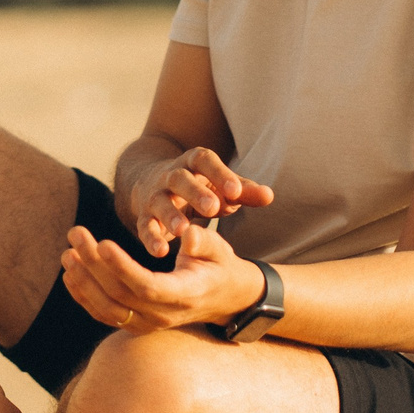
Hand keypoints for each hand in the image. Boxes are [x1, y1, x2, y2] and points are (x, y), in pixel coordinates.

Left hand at [62, 220, 265, 335]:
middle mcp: (164, 315)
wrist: (224, 299)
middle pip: (121, 294)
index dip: (122, 267)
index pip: (147, 286)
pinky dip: (84, 297)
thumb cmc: (219, 266)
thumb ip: (203, 241)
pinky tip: (70, 273)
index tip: (102, 242)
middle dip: (93, 264)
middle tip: (76, 233)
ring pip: (108, 309)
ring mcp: (149, 323)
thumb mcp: (220, 250)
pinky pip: (106, 315)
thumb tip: (187, 233)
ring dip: (83, 281)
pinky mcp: (138, 324)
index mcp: (185, 294)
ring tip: (68, 252)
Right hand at [124, 148, 274, 257]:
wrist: (151, 182)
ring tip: (183, 230)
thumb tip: (269, 196)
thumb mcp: (221, 186)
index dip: (220, 174)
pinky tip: (161, 251)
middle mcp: (171, 176)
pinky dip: (150, 238)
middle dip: (195, 193)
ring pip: (160, 202)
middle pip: (180, 179)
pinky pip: (144, 226)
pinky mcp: (143, 216)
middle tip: (212, 208)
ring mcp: (155, 195)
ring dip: (170, 215)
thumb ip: (244, 191)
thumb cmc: (198, 187)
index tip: (236, 191)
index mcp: (193, 163)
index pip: (205, 161)